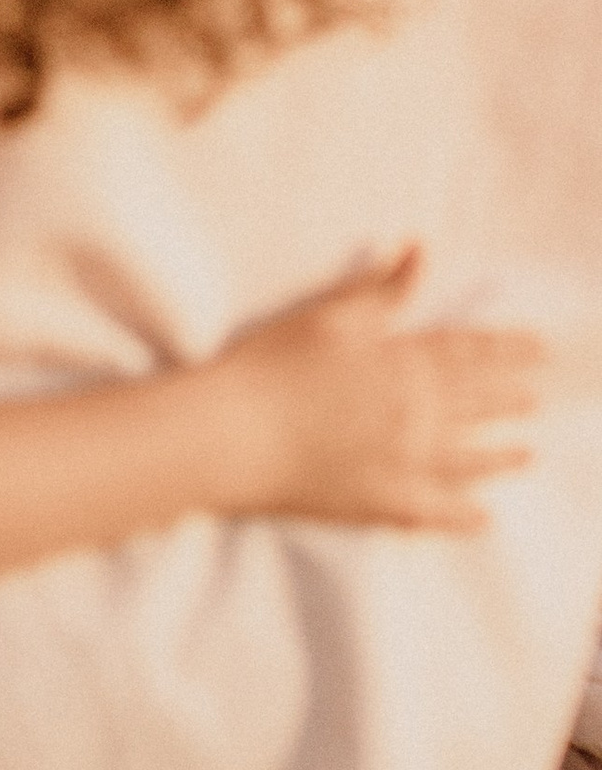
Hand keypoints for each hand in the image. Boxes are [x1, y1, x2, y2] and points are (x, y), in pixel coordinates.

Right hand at [217, 245, 541, 529]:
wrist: (232, 435)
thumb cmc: (271, 367)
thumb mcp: (328, 316)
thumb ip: (381, 289)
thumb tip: (420, 250)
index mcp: (400, 364)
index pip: (465, 352)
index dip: (504, 349)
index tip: (538, 348)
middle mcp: (414, 416)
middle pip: (473, 404)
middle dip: (507, 398)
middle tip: (534, 398)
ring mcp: (402, 465)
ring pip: (466, 459)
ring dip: (498, 456)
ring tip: (525, 453)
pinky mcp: (381, 504)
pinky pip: (436, 514)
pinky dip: (464, 516)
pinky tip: (484, 518)